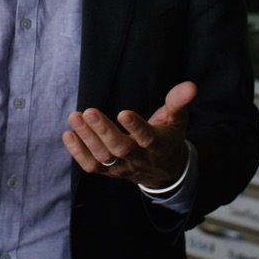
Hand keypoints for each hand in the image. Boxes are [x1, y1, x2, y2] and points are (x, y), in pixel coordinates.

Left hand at [62, 81, 195, 188]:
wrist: (164, 169)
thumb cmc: (168, 137)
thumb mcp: (177, 119)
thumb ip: (179, 102)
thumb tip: (191, 86)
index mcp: (157, 145)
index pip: (147, 138)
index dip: (136, 127)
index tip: (123, 112)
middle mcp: (139, 159)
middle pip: (120, 149)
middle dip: (103, 131)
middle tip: (88, 112)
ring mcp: (122, 168)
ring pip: (103, 158)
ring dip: (87, 138)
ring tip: (74, 117)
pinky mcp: (109, 172)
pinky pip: (92, 166)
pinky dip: (78, 153)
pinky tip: (68, 135)